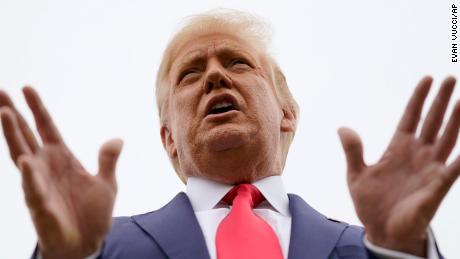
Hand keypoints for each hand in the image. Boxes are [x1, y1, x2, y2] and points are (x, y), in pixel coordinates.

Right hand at [0, 87, 122, 258]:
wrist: (87, 244)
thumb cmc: (92, 214)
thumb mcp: (107, 183)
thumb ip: (108, 161)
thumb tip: (117, 139)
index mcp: (62, 158)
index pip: (47, 128)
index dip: (37, 109)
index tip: (27, 88)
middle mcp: (47, 167)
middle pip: (27, 136)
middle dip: (14, 114)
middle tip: (1, 92)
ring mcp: (40, 184)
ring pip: (22, 155)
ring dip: (14, 136)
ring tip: (5, 113)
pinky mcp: (40, 205)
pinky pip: (33, 188)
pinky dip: (30, 176)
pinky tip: (25, 161)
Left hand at [338, 76, 458, 256]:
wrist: (381, 231)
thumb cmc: (370, 203)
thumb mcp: (356, 174)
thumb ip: (353, 151)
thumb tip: (342, 127)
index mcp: (397, 148)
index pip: (411, 117)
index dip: (418, 99)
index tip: (426, 79)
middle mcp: (416, 155)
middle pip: (431, 122)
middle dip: (440, 101)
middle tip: (450, 78)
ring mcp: (429, 169)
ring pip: (446, 139)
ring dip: (455, 120)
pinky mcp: (437, 186)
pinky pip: (455, 168)